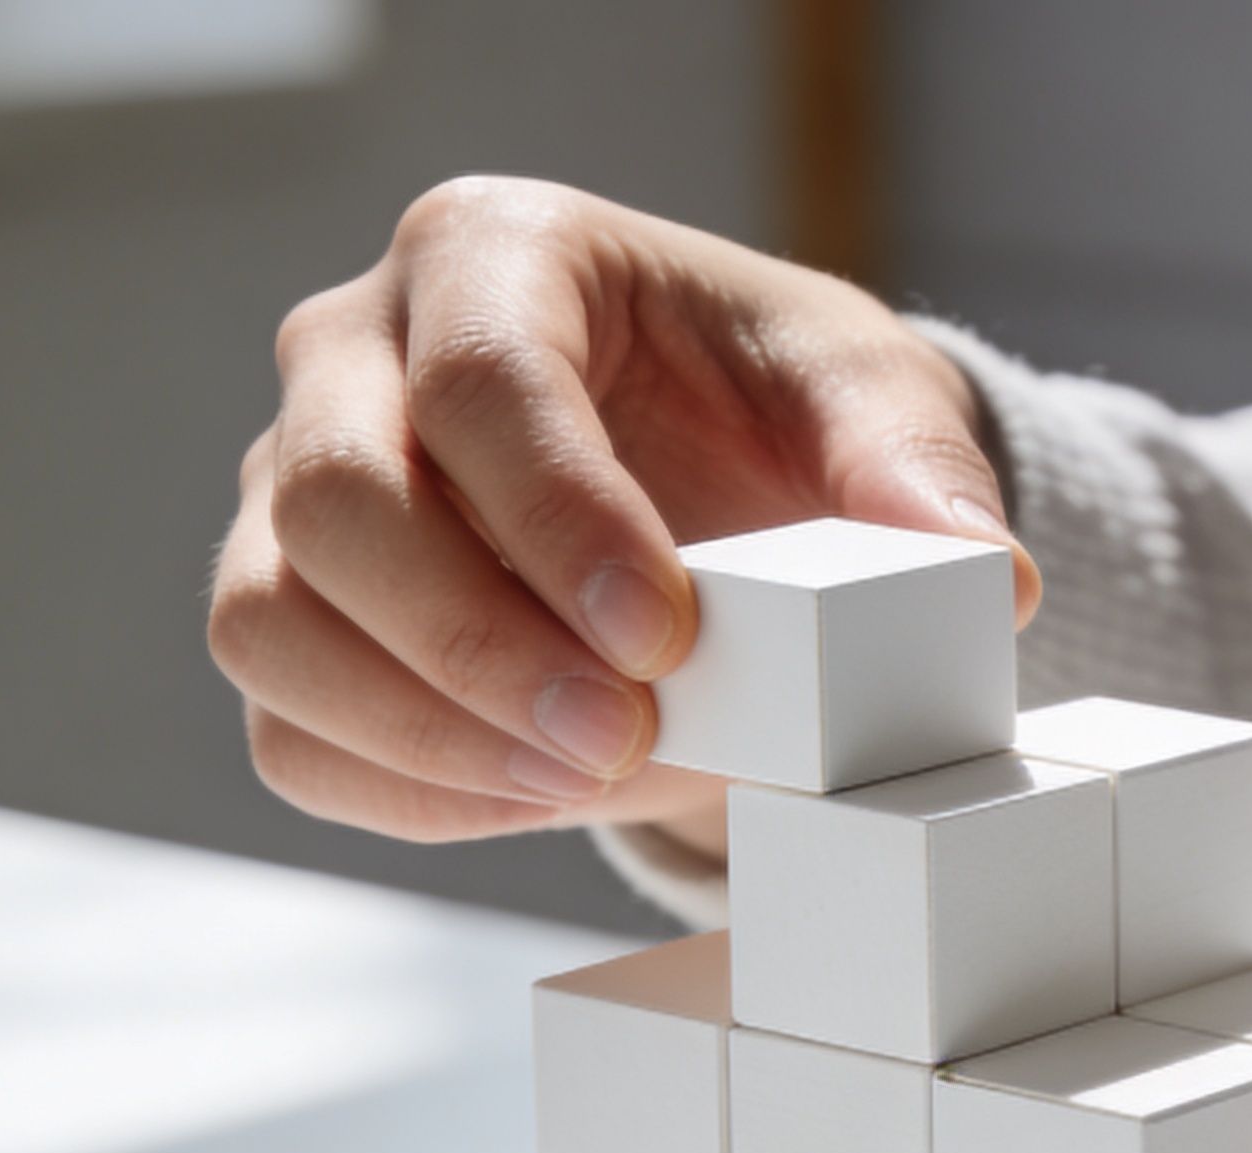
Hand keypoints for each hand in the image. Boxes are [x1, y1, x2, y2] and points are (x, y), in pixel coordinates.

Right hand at [206, 179, 1036, 850]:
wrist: (711, 480)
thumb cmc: (762, 408)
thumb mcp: (861, 397)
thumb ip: (913, 467)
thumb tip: (981, 574)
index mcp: (489, 253)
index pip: (479, 381)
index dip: (562, 521)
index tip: (667, 636)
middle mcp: (352, 355)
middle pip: (336, 501)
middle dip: (476, 641)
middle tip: (622, 736)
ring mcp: (294, 490)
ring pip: (271, 623)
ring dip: (424, 731)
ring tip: (585, 780)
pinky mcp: (293, 616)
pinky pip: (289, 732)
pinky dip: (404, 790)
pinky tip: (535, 799)